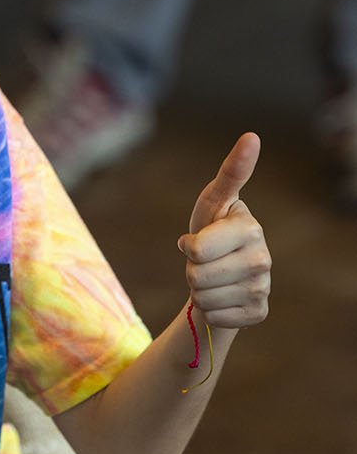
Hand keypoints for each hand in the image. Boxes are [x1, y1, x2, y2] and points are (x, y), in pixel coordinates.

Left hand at [177, 132, 270, 331]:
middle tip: (205, 261)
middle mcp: (263, 258)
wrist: (219, 272)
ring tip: (212, 277)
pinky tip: (222, 297)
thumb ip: (230, 172)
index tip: (196, 240)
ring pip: (204, 299)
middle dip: (192, 270)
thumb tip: (252, 136)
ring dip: (199, 290)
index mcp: (250, 227)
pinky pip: (215, 317)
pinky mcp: (258, 312)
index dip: (190, 247)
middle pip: (197, 276)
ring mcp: (263, 288)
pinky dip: (210, 310)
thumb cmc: (212, 228)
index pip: (197, 249)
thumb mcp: (212, 201)